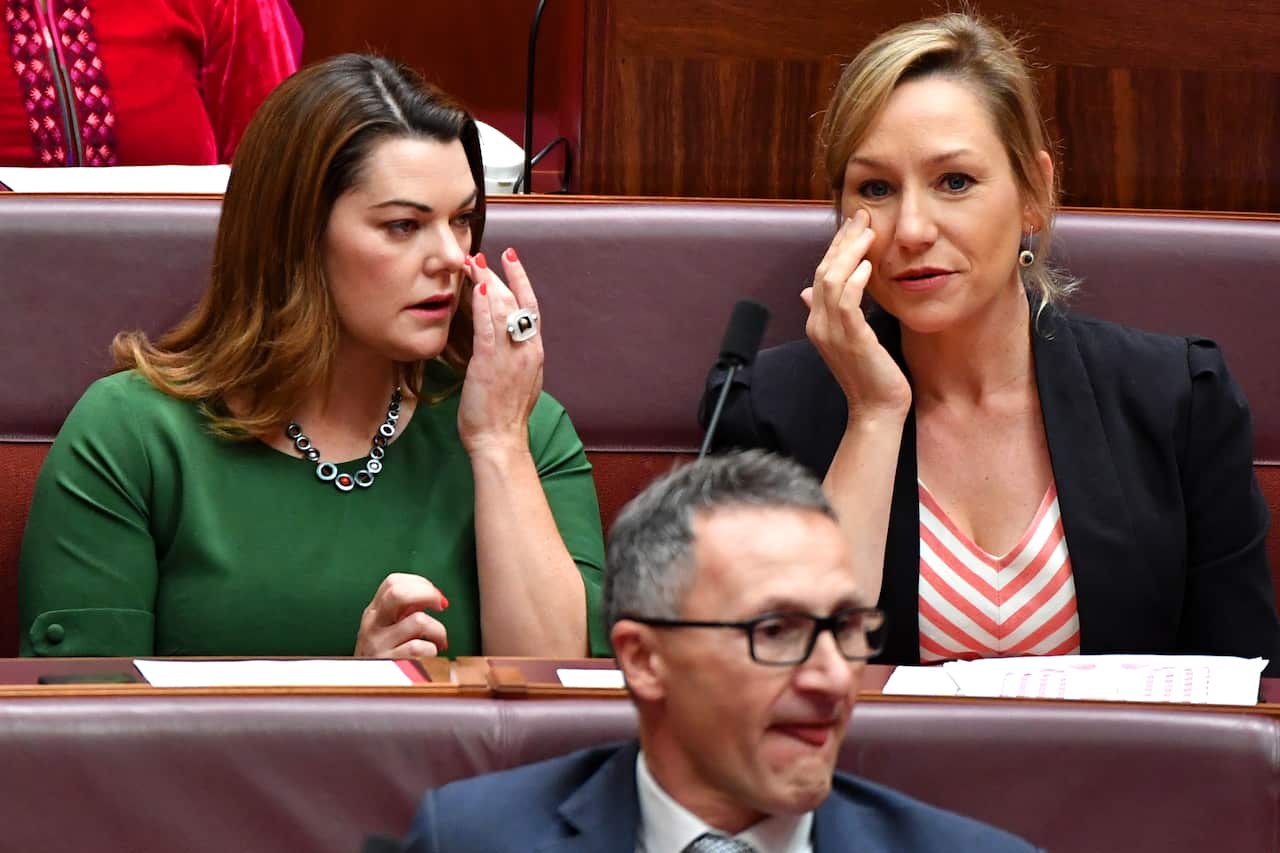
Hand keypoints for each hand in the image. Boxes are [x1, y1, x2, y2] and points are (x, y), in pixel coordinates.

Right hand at [355, 573, 448, 657]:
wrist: (364, 694)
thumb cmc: (385, 659)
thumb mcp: (388, 631)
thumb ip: (406, 612)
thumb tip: (435, 597)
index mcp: (373, 613)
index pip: (393, 582)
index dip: (419, 583)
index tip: (434, 596)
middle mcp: (372, 625)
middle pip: (398, 593)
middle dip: (428, 594)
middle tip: (442, 606)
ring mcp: (378, 645)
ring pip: (418, 621)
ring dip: (438, 630)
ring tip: (440, 642)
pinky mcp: (389, 664)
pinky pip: (421, 649)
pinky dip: (433, 651)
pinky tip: (431, 659)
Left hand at [457, 249, 543, 457]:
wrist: (500, 440)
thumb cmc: (504, 417)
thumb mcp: (519, 381)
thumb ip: (515, 357)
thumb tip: (505, 340)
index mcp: (534, 352)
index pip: (530, 306)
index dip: (521, 279)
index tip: (510, 258)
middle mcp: (526, 349)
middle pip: (515, 301)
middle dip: (497, 274)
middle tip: (480, 255)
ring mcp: (509, 356)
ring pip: (501, 309)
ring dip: (485, 281)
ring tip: (471, 261)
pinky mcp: (490, 364)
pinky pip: (487, 327)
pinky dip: (481, 304)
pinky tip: (474, 286)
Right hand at [802, 209, 911, 416]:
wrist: (876, 409)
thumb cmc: (870, 375)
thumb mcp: (850, 338)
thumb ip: (832, 313)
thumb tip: (809, 291)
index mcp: (817, 322)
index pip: (822, 274)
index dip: (837, 246)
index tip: (856, 224)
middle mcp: (818, 325)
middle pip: (824, 271)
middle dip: (843, 241)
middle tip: (862, 217)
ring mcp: (831, 332)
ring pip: (832, 281)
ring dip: (850, 253)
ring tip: (868, 232)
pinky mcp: (850, 339)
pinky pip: (846, 302)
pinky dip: (855, 280)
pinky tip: (868, 265)